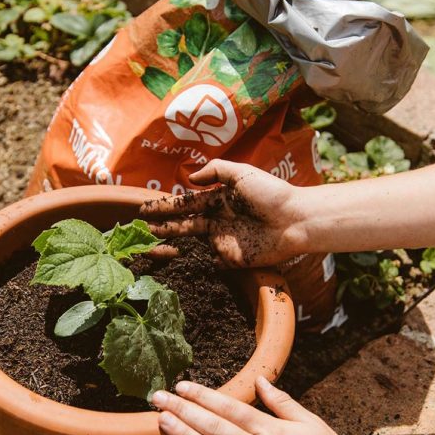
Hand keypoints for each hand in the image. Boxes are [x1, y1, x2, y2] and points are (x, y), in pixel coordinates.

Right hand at [140, 160, 307, 267]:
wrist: (294, 220)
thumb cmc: (270, 193)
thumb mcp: (241, 173)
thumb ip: (215, 172)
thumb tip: (189, 179)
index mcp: (219, 200)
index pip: (187, 204)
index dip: (166, 206)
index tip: (145, 209)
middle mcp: (218, 220)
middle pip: (184, 224)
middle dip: (163, 225)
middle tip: (141, 228)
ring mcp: (224, 241)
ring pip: (191, 243)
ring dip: (171, 243)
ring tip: (149, 244)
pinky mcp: (232, 259)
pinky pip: (207, 262)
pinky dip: (190, 263)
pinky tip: (172, 263)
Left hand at [151, 377, 368, 434]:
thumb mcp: (312, 424)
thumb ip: (282, 403)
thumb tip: (260, 380)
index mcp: (271, 431)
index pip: (230, 408)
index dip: (203, 396)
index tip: (182, 386)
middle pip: (213, 428)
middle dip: (183, 410)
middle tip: (158, 398)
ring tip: (162, 423)